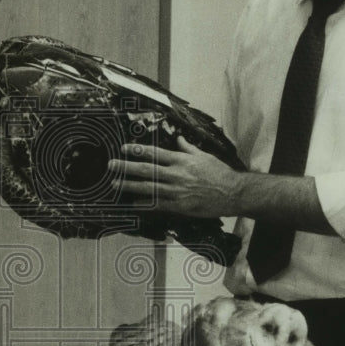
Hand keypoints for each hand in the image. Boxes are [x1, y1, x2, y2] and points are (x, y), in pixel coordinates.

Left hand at [108, 136, 244, 218]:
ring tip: (115, 184)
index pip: (154, 153)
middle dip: (126, 167)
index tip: (124, 148)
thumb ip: (187, 148)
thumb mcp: (204, 156)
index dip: (137, 151)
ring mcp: (177, 191)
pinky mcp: (180, 206)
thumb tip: (178, 139)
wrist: (233, 193)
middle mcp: (176, 174)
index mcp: (181, 160)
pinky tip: (133, 204)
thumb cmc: (219, 173)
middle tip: (111, 166)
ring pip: (148, 188)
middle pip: (146, 170)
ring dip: (130, 186)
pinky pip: (158, 205)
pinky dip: (145, 205)